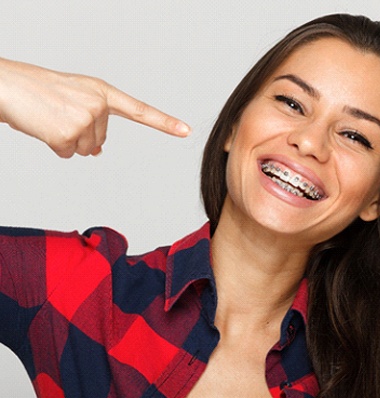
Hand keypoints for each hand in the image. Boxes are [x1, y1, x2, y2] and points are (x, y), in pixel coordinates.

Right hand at [0, 58, 189, 157]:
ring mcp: (85, 119)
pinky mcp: (68, 134)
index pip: (140, 110)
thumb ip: (94, 121)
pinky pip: (67, 153)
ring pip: (85, 149)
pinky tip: (43, 127)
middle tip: (58, 114)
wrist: (7, 85)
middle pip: (100, 140)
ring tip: (50, 118)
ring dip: (65, 140)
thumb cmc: (39, 90)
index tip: (186, 131)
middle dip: (79, 133)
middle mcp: (98, 104)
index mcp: (103, 92)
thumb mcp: (74, 99)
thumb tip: (96, 152)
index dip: (164, 122)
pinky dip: (53, 146)